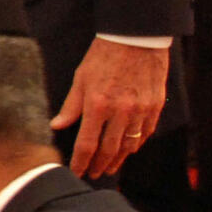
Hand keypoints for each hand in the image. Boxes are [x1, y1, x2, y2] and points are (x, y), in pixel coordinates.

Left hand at [50, 38, 168, 179]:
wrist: (136, 37)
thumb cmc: (104, 55)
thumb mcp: (81, 78)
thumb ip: (70, 106)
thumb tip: (57, 126)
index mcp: (97, 105)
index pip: (86, 144)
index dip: (80, 163)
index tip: (76, 172)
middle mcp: (120, 111)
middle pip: (109, 150)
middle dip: (99, 166)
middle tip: (93, 174)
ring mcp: (140, 110)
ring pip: (129, 146)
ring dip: (118, 160)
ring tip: (109, 167)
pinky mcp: (155, 106)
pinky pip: (146, 133)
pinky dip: (136, 145)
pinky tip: (129, 150)